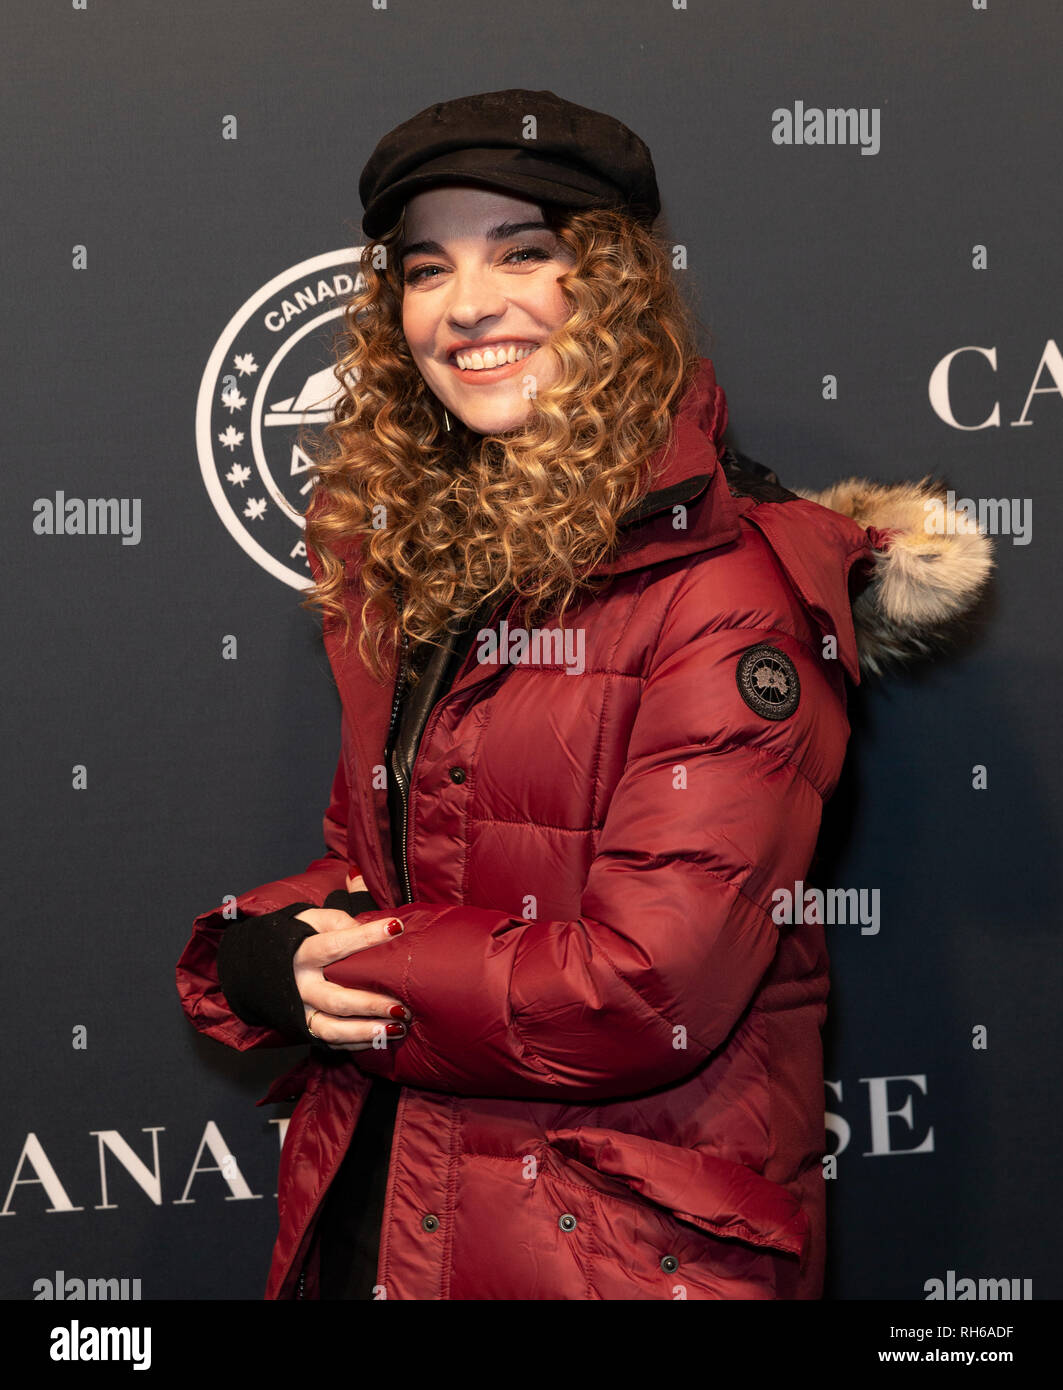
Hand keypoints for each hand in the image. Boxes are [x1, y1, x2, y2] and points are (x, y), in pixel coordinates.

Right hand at [291, 873, 409, 1050]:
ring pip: (332, 1027)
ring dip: (366, 1031)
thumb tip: (364, 894)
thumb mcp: (314, 919)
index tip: (397, 927)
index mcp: (302, 950)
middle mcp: (300, 983)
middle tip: (402, 1004)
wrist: (259, 967)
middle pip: (335, 997)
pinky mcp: (305, 1027)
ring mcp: (301, 1010)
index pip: (336, 943)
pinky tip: (383, 1037)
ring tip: (398, 1028)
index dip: (366, 936)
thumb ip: (342, 915)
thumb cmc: (299, 938)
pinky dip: (357, 1042)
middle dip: (370, 1003)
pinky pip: (331, 1041)